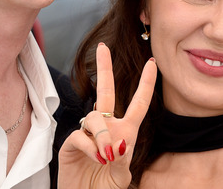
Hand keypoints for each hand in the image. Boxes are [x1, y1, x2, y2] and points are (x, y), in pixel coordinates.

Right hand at [58, 43, 156, 188]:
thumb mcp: (121, 177)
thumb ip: (123, 160)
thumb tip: (118, 142)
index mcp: (124, 133)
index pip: (138, 104)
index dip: (146, 84)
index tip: (152, 63)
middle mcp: (106, 129)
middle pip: (105, 92)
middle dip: (104, 68)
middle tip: (102, 47)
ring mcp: (87, 135)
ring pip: (94, 117)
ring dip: (103, 135)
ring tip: (106, 157)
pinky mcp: (70, 145)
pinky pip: (80, 136)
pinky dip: (90, 147)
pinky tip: (96, 159)